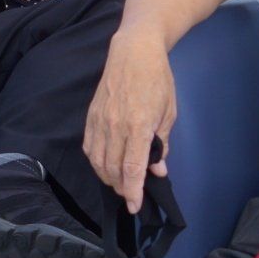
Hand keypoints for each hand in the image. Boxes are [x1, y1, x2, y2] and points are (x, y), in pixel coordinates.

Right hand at [83, 30, 176, 213]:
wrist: (133, 51)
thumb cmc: (157, 80)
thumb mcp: (169, 112)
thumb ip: (162, 143)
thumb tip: (158, 168)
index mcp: (139, 125)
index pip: (133, 168)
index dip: (133, 191)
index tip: (135, 206)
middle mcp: (115, 126)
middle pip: (113, 169)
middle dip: (122, 187)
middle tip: (132, 194)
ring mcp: (100, 121)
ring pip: (98, 161)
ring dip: (108, 177)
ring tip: (119, 182)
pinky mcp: (91, 116)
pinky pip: (89, 147)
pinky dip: (96, 161)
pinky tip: (104, 165)